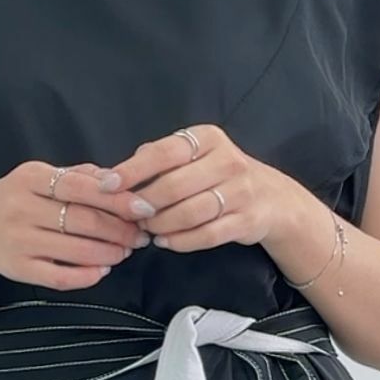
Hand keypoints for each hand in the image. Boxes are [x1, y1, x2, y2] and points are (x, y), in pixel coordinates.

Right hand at [0, 160, 150, 289]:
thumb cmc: (15, 200)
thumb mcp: (38, 178)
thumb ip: (77, 176)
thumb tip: (118, 179)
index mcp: (30, 178)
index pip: (81, 187)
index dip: (117, 199)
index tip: (145, 208)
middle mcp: (21, 208)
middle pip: (83, 220)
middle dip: (120, 229)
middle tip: (141, 235)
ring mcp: (18, 240)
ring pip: (76, 250)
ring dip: (110, 253)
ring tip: (126, 251)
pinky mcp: (18, 268)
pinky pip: (59, 277)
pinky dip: (86, 276)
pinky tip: (102, 270)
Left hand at [108, 125, 292, 252]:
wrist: (272, 198)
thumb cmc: (219, 174)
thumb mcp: (194, 155)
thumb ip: (158, 158)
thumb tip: (115, 174)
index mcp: (209, 138)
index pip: (164, 153)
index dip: (132, 170)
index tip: (107, 185)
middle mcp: (228, 161)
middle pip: (174, 186)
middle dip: (145, 204)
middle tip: (129, 214)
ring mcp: (241, 192)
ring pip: (190, 213)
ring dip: (161, 225)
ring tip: (147, 229)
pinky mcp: (246, 221)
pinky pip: (206, 235)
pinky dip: (181, 241)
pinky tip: (165, 241)